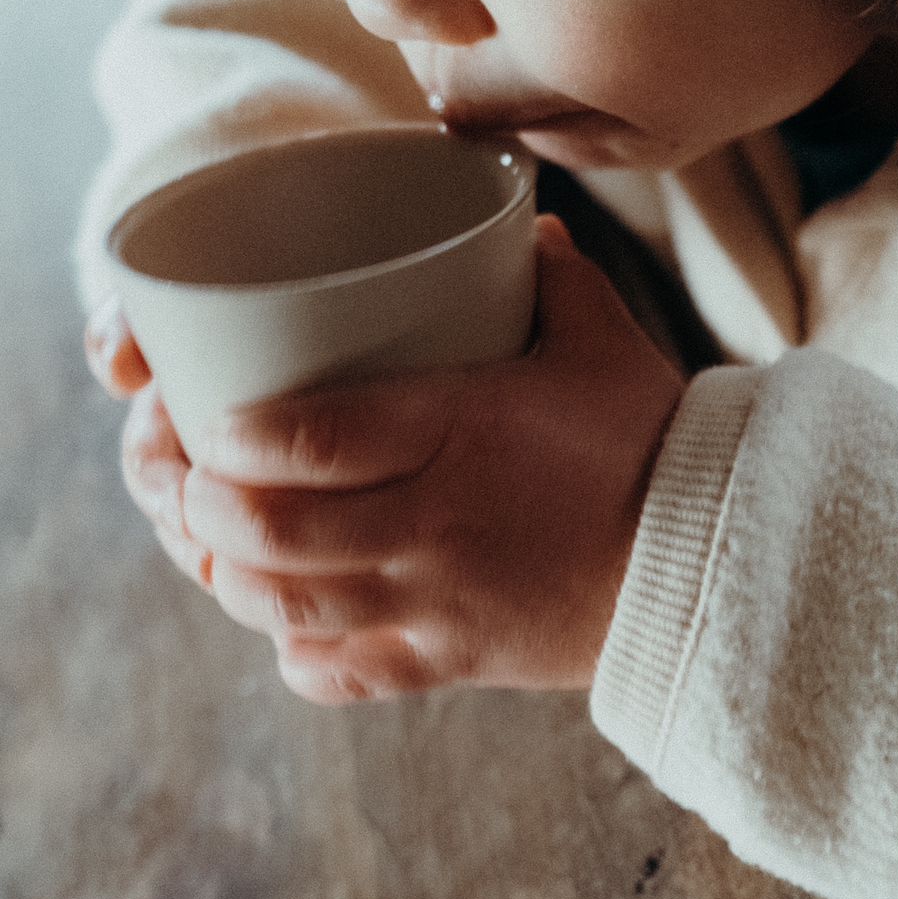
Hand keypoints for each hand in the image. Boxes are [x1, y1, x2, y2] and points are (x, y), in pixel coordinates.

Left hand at [106, 218, 684, 700]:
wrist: (714, 565)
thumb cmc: (650, 443)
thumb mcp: (599, 339)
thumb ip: (547, 275)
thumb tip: (516, 222)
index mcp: (455, 430)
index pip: (301, 438)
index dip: (222, 434)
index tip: (194, 412)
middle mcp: (430, 524)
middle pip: (264, 533)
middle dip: (194, 505)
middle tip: (182, 475)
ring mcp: (434, 604)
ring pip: (282, 609)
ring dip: (226, 576)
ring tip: (210, 541)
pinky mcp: (446, 662)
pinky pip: (334, 676)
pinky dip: (292, 650)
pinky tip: (288, 616)